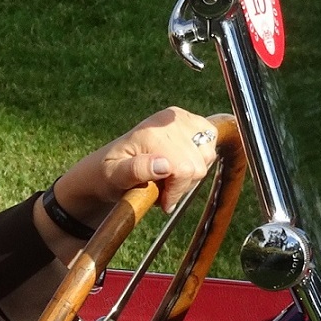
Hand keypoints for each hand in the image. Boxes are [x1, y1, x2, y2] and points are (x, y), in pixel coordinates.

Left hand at [37, 107, 222, 252]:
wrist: (110, 164)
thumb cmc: (109, 175)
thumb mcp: (113, 177)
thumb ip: (136, 171)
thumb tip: (164, 165)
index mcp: (151, 133)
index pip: (184, 169)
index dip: (176, 191)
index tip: (163, 203)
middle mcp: (170, 120)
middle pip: (198, 165)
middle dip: (181, 185)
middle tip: (162, 190)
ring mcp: (181, 117)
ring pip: (207, 157)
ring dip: (190, 174)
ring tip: (168, 178)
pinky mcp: (191, 119)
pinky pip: (212, 140)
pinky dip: (201, 158)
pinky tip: (181, 164)